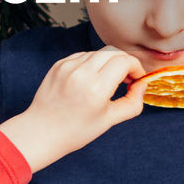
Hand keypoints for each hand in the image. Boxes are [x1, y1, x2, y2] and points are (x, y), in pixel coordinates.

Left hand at [0, 46, 146, 171]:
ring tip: (108, 80)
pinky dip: (92, 63)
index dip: (136, 68)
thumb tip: (142, 85)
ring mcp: (67, 66)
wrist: (42, 131)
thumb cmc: (76, 130)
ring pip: (98, 52)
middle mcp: (81, 73)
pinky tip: (91, 79)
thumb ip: (133, 102)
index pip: (124, 61)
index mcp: (96, 88)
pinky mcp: (58, 64)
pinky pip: (82, 55)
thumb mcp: (110, 120)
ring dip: (108, 62)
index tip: (136, 79)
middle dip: (124, 62)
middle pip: (113, 52)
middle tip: (126, 78)